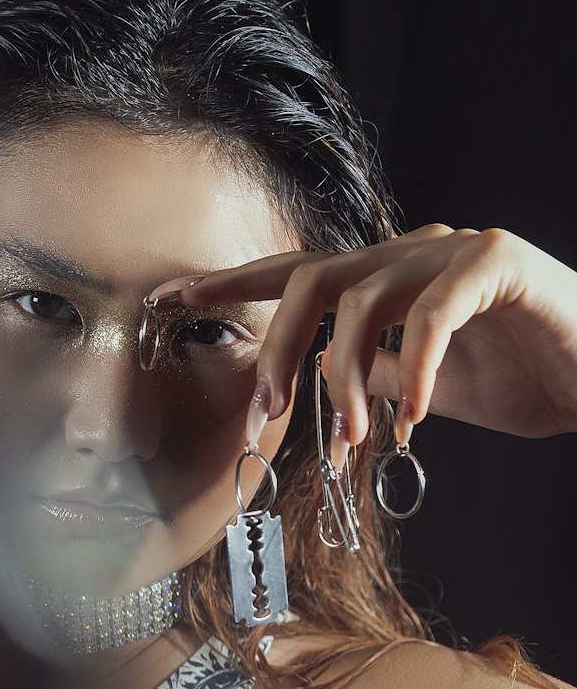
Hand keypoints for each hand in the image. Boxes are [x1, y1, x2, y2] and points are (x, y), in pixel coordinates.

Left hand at [151, 226, 576, 463]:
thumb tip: (319, 375)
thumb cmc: (518, 375)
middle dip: (278, 347)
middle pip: (314, 278)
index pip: (294, 274)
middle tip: (267, 413)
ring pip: (366, 295)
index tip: (171, 301)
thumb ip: (370, 373)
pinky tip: (414, 420)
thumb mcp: (420, 385)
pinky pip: (438, 310)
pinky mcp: (502, 264)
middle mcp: (410, 251)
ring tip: (354, 439)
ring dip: (347, 375)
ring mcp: (455, 250)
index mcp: (384, 275)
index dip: (231, 284)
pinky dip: (417, 368)